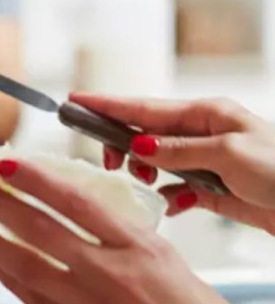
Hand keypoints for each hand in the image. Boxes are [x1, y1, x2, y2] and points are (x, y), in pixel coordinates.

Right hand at [71, 93, 274, 233]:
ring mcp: (205, 161)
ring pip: (156, 162)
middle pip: (145, 133)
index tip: (76, 101)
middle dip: (122, 145)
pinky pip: (175, 189)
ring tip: (144, 181)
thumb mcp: (228, 156)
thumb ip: (179, 150)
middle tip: (110, 162)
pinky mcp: (211, 188)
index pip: (145, 107)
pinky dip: (167, 197)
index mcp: (207, 114)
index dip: (108, 105)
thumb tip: (139, 145)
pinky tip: (169, 203)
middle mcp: (202, 134)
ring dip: (145, 172)